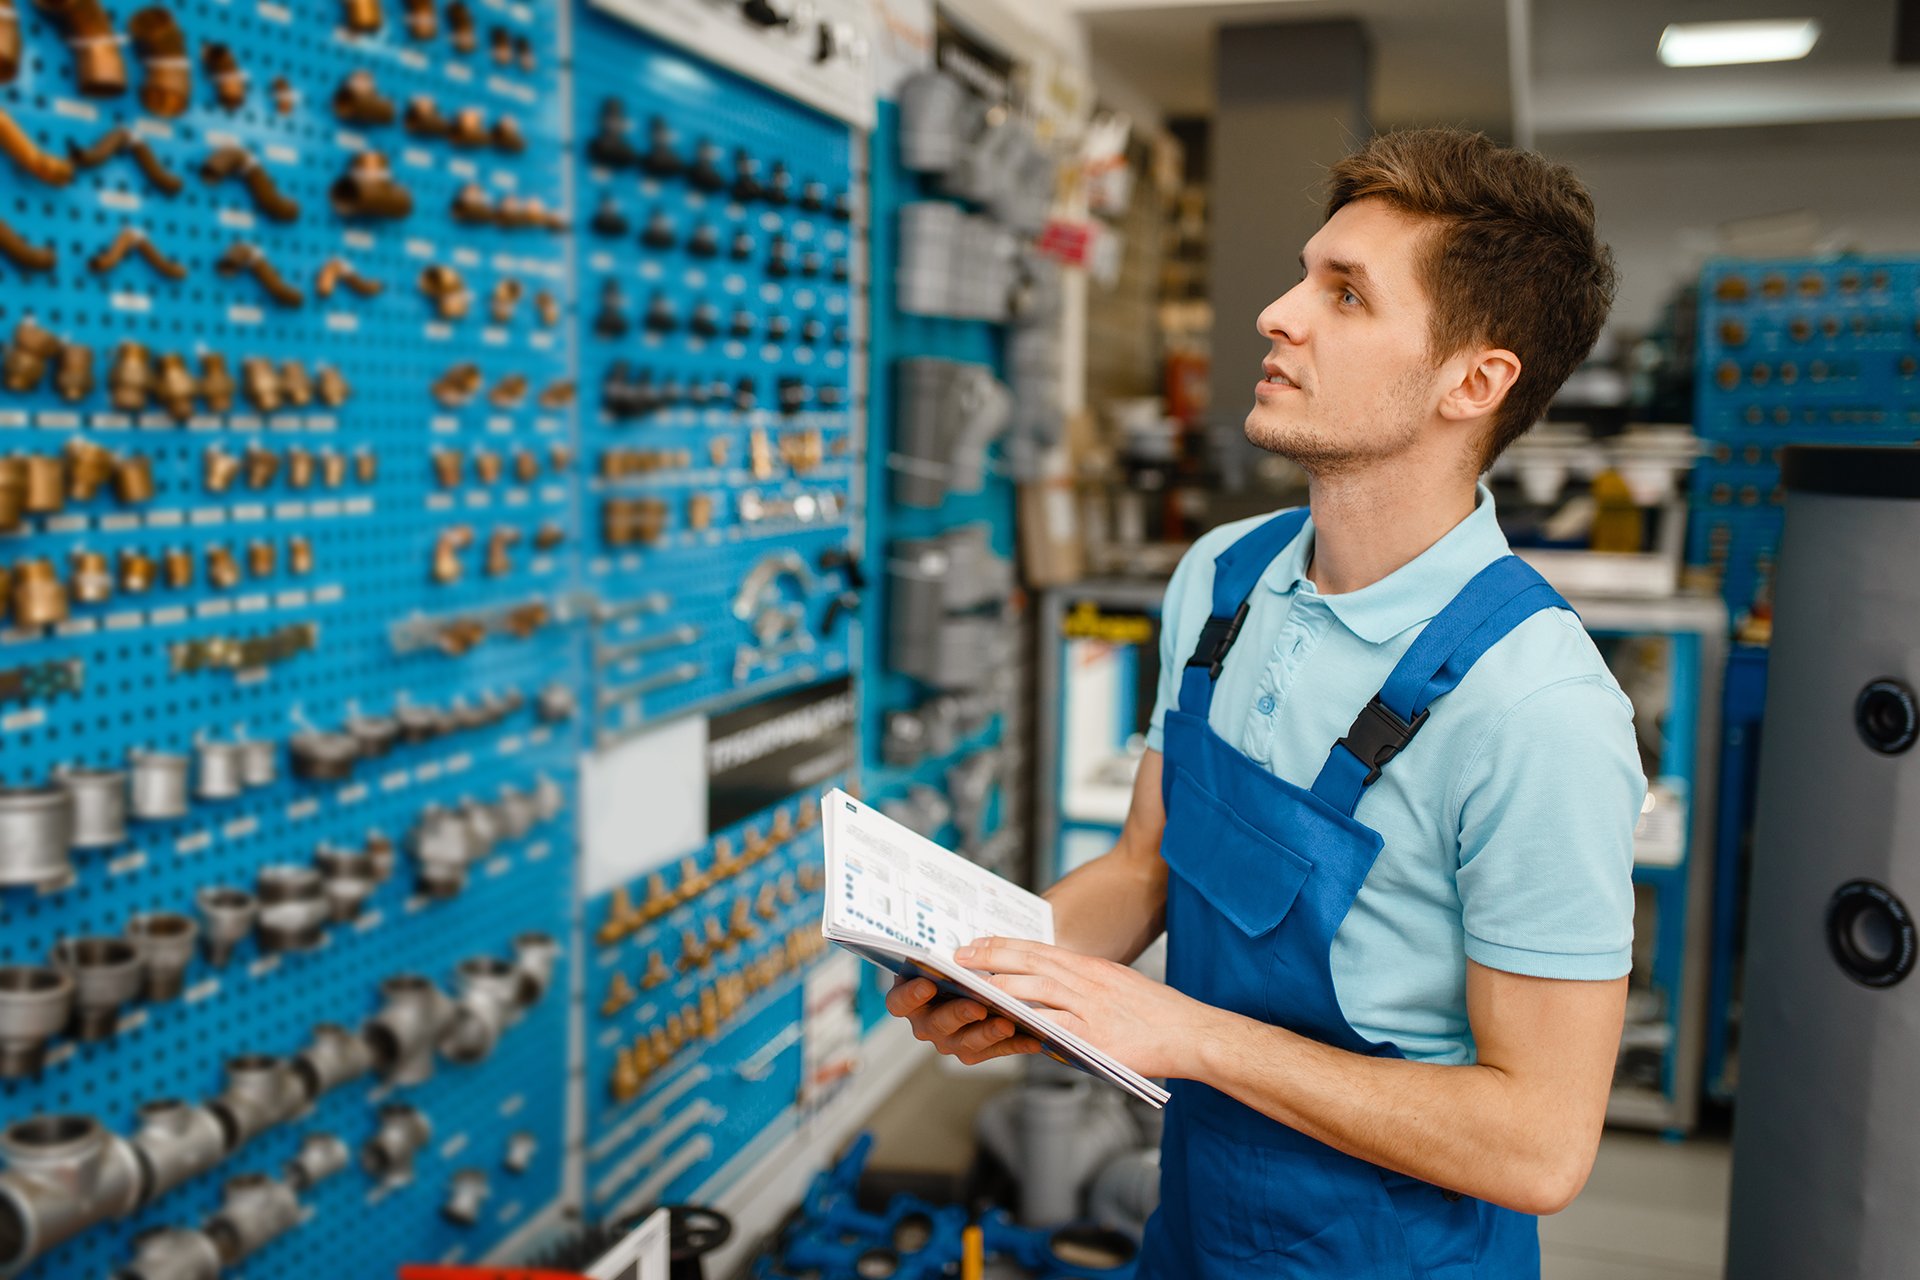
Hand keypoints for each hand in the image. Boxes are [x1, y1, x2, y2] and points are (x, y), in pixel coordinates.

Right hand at [884, 974, 1044, 1065]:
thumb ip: (953, 961)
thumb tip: (966, 951)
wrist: (981, 985)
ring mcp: (950, 1040)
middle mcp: (927, 1022)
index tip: (928, 984)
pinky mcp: (976, 1051)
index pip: (899, 1002)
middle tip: (977, 1007)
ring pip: (966, 1042)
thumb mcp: (951, 960)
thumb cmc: (958, 967)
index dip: (910, 996)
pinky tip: (1034, 1037)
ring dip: (988, 1033)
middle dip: (957, 1014)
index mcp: (911, 997)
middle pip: (935, 1024)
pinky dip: (1016, 1044)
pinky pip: (996, 1050)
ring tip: (1008, 1023)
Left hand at [955, 937, 1215, 1079]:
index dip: (1005, 944)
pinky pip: (1054, 1022)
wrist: (1190, 1032)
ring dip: (1000, 982)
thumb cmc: (1156, 1014)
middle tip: (960, 956)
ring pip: (1037, 986)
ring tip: (971, 981)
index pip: (1039, 948)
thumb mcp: (1117, 986)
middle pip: (1031, 960)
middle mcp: (1088, 980)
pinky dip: (1028, 1018)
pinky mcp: (1095, 1034)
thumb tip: (1049, 995)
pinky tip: (1005, 1017)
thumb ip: (1083, 987)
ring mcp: (1090, 1006)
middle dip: (992, 956)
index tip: (978, 942)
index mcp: (1092, 967)